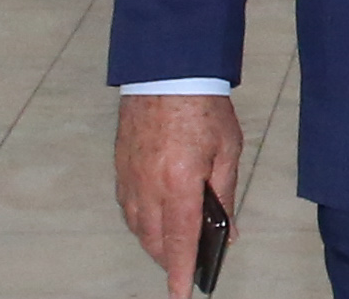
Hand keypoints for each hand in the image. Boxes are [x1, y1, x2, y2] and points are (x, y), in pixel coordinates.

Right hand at [115, 94, 243, 298]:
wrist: (167, 72)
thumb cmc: (203, 107)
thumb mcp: (228, 150)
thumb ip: (224, 193)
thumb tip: (227, 229)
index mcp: (180, 182)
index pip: (180, 240)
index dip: (181, 271)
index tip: (181, 293)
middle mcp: (149, 186)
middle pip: (154, 239)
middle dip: (169, 258)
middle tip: (185, 266)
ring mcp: (130, 177)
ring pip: (137, 226)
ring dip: (153, 242)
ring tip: (172, 246)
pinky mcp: (120, 167)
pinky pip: (128, 206)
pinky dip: (140, 221)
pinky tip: (153, 219)